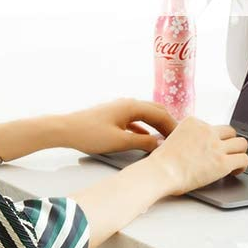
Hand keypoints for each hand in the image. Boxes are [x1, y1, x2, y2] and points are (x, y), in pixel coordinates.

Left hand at [61, 98, 177, 156]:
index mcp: (132, 106)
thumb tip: (159, 144)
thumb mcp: (120, 141)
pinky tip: (146, 138)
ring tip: (165, 139)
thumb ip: (142, 142)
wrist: (66, 129)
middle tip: (177, 138)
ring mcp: (120, 109)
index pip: (160, 114)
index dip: (172, 126)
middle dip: (167, 124)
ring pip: (145, 116)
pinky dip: (144, 128)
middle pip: (154, 111)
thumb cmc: (90, 134)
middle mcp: (127, 104)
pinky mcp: (113, 117)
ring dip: (156, 126)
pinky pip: (134, 121)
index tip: (181, 138)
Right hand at [147, 118, 247, 195]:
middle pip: (230, 132)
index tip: (211, 149)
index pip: (212, 126)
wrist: (160, 173)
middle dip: (229, 143)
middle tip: (226, 154)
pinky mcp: (222, 163)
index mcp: (193, 123)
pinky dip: (242, 166)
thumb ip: (184, 140)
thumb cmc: (160, 164)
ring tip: (234, 162)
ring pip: (242, 144)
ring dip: (239, 153)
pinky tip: (235, 172)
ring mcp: (216, 146)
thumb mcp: (170, 141)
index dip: (213, 139)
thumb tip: (191, 149)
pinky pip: (243, 159)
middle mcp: (207, 131)